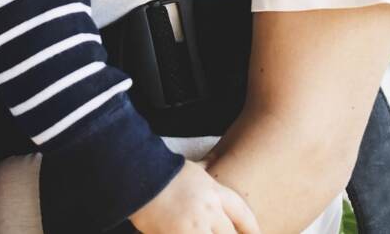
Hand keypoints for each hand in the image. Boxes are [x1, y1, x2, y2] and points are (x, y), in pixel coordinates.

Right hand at [129, 162, 260, 233]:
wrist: (137, 172)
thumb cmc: (161, 169)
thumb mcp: (191, 168)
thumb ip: (205, 171)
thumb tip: (214, 162)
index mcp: (214, 190)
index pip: (242, 212)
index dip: (252, 228)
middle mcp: (209, 209)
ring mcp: (195, 225)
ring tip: (200, 231)